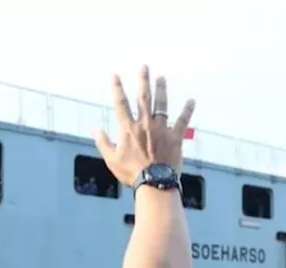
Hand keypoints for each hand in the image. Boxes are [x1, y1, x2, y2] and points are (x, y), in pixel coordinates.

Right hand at [93, 68, 195, 183]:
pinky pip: (182, 121)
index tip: (115, 74)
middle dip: (143, 80)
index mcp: (128, 128)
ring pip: (161, 105)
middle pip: (143, 97)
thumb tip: (94, 128)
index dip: (117, 87)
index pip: (120, 103)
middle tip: (144, 66)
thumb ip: (103, 142)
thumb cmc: (131, 173)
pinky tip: (192, 101)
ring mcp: (161, 129)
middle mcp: (145, 124)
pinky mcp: (175, 137)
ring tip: (162, 77)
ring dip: (161, 90)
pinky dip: (187, 110)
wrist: (154, 182)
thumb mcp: (111, 159)